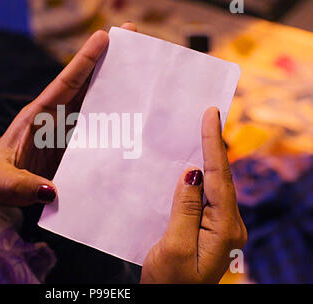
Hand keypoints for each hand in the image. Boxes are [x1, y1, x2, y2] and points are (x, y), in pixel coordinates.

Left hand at [0, 22, 137, 206]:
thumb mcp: (1, 182)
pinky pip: (99, 128)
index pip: (64, 85)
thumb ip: (22, 186)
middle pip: (85, 85)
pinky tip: (136, 115)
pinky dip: (117, 118)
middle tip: (132, 34)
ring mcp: (68, 131)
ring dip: (117, 86)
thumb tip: (53, 191)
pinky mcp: (75, 147)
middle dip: (108, 60)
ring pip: (95, 102)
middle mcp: (56, 118)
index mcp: (38, 117)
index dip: (84, 62)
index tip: (104, 37)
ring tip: (142, 68)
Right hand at [141, 107, 246, 283]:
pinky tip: (191, 167)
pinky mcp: (208, 230)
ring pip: (213, 186)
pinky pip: (204, 198)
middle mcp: (229, 226)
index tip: (211, 114)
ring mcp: (220, 228)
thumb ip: (184, 208)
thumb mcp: (173, 247)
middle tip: (207, 115)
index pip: (219, 178)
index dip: (213, 143)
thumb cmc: (169, 283)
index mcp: (224, 229)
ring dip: (206, 160)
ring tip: (199, 132)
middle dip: (213, 146)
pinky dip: (198, 178)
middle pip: (221, 178)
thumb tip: (192, 173)